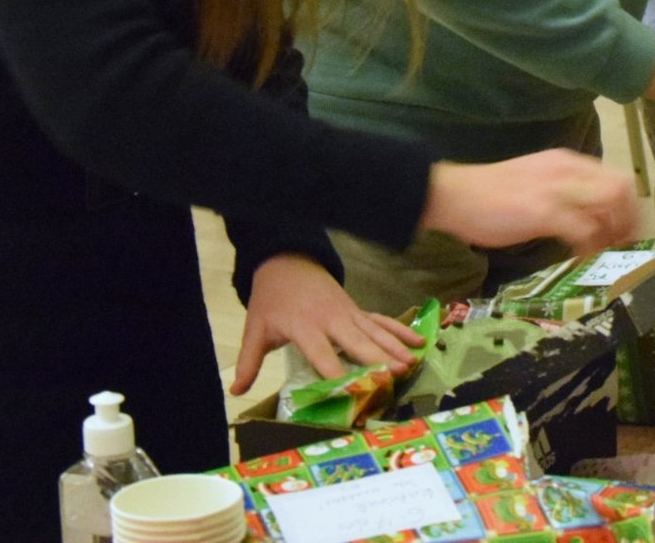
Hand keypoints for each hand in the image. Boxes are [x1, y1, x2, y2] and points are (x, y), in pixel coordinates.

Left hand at [231, 254, 422, 394]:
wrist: (288, 263)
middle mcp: (331, 319)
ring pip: (375, 332)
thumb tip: (235, 391)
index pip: (322, 353)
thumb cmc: (272, 300)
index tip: (353, 390)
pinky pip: (382, 320)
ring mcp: (349, 313)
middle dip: (378, 359)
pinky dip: (400, 330)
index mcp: (304, 326)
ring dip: (394, 347)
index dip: (337, 371)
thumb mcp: (256, 329)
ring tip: (411, 364)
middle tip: (396, 376)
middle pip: (357, 342)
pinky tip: (419, 342)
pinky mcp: (357, 309)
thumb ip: (249, 361)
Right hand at [421, 148, 641, 253]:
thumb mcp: (536, 183)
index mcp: (567, 162)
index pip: (616, 177)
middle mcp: (568, 170)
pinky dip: (591, 247)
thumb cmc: (489, 194)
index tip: (628, 230)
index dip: (629, 206)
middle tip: (625, 246)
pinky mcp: (544, 212)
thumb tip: (587, 220)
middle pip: (621, 189)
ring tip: (609, 254)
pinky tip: (584, 259)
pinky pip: (584, 230)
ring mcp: (558, 190)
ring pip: (609, 206)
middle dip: (630, 220)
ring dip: (615, 234)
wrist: (454, 194)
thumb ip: (563, 195)